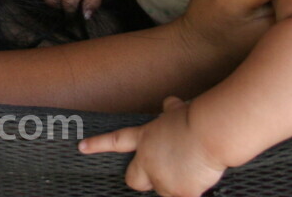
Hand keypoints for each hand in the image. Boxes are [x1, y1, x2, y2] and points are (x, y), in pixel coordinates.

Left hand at [79, 95, 227, 196]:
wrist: (209, 133)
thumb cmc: (196, 119)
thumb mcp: (178, 111)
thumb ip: (171, 111)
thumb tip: (170, 103)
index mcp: (145, 139)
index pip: (116, 141)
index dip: (98, 144)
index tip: (82, 147)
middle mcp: (148, 161)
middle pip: (133, 180)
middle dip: (142, 179)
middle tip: (157, 174)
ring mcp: (163, 180)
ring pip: (163, 191)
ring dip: (174, 185)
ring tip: (191, 169)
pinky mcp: (180, 193)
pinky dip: (192, 191)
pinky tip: (200, 179)